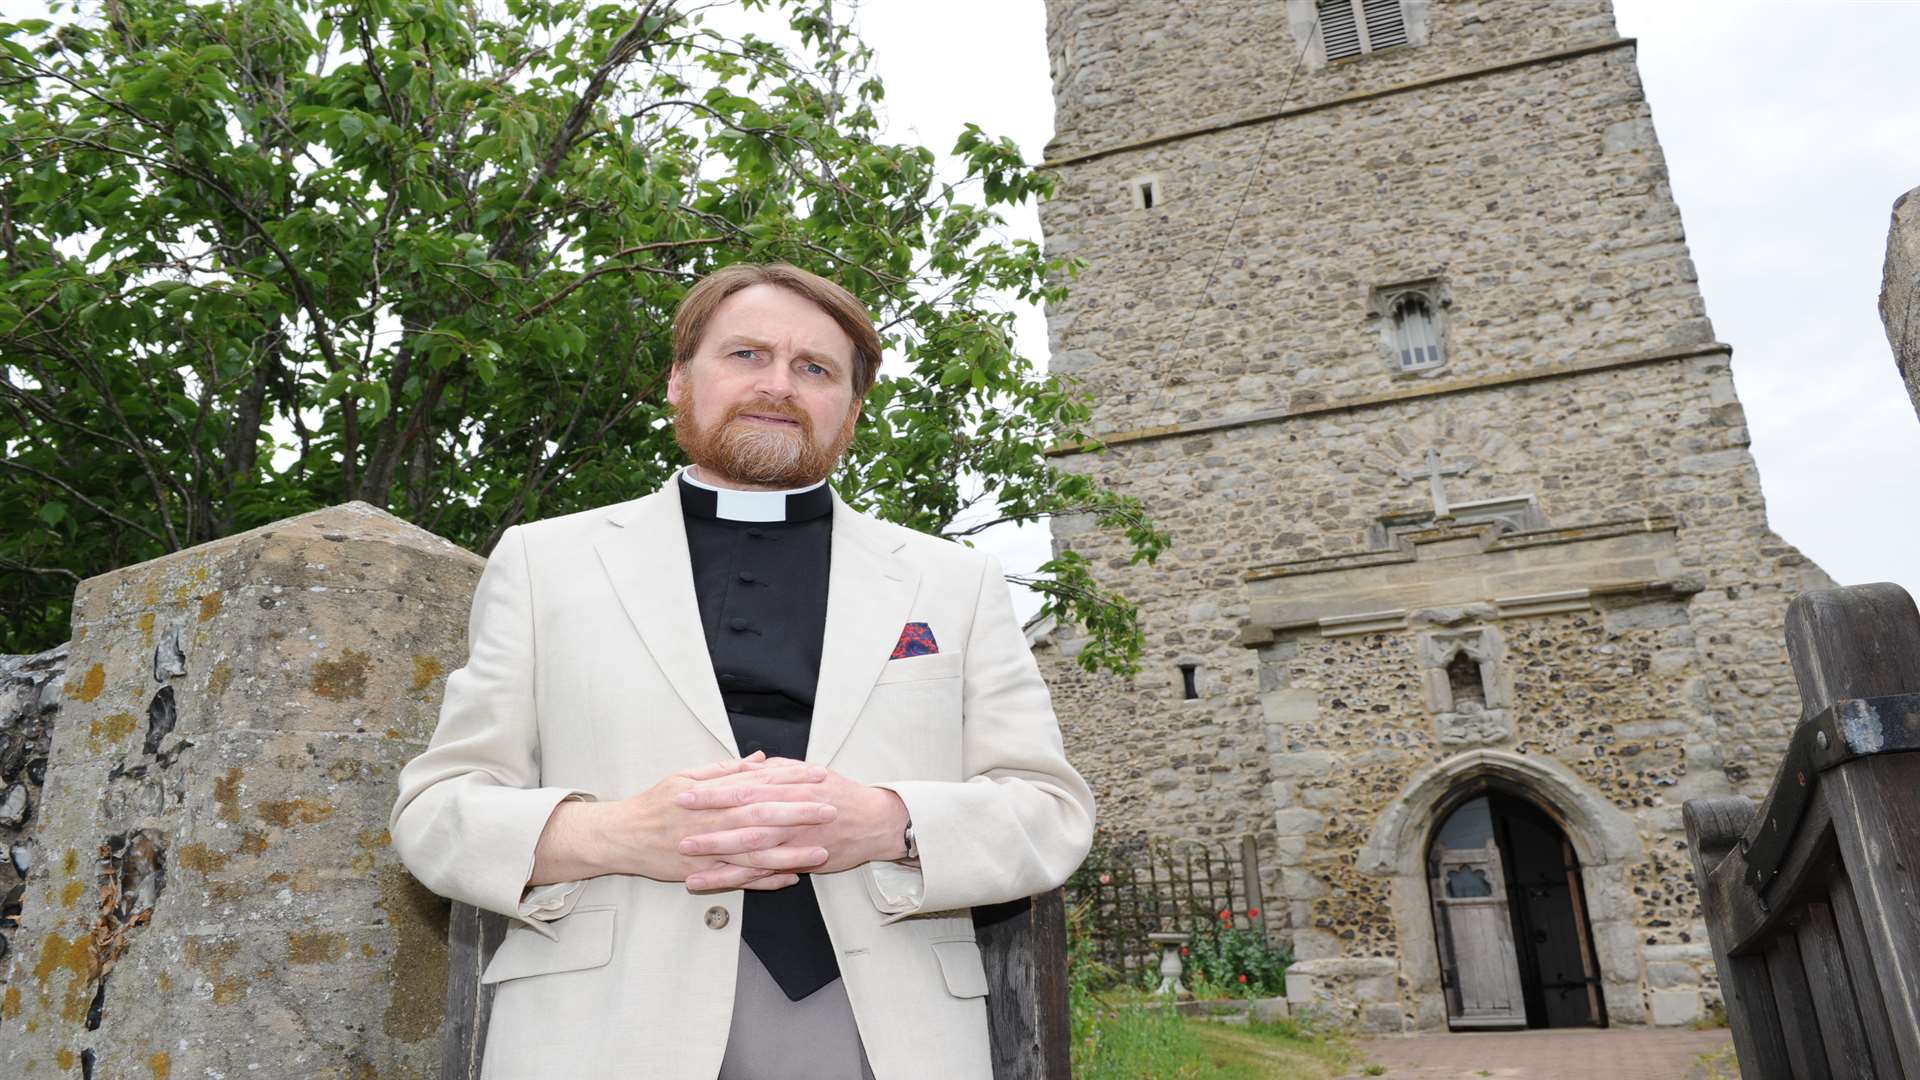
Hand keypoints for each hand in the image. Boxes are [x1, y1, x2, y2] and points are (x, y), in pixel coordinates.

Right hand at [531, 752, 837, 892]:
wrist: (621, 836)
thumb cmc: (656, 803)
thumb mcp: (687, 776)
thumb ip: (727, 770)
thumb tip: (761, 759)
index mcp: (711, 795)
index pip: (758, 785)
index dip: (790, 782)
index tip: (817, 777)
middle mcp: (712, 822)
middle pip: (762, 817)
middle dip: (799, 814)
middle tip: (830, 809)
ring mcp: (708, 850)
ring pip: (755, 852)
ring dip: (790, 852)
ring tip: (820, 851)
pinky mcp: (702, 873)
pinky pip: (738, 879)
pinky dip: (765, 880)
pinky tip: (790, 878)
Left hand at [674, 765, 909, 886]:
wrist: (877, 822)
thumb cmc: (842, 795)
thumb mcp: (811, 773)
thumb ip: (780, 769)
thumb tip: (753, 763)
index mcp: (789, 787)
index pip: (744, 786)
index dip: (713, 790)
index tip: (685, 792)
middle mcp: (790, 812)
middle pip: (742, 815)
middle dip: (707, 819)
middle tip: (676, 822)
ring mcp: (794, 839)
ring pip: (749, 846)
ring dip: (715, 851)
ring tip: (684, 854)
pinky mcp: (799, 861)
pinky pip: (761, 873)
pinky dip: (733, 878)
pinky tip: (709, 880)